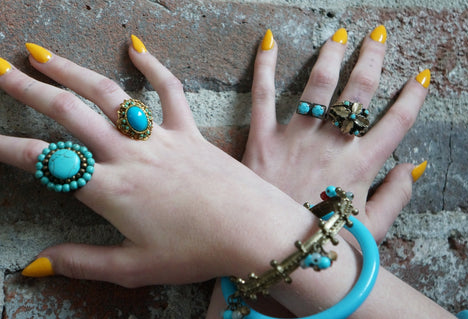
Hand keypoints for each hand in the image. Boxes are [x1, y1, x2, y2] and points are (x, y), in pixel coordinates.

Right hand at [0, 37, 317, 286]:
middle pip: (70, 114)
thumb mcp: (135, 268)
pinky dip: (153, 66)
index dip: (9, 149)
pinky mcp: (189, 132)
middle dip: (30, 90)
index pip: (48, 163)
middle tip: (1, 71)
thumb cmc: (197, 252)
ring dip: (73, 70)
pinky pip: (170, 91)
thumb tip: (36, 265)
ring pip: (109, 95)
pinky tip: (135, 47)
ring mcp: (161, 139)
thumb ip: (83, 264)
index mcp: (112, 190)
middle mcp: (131, 156)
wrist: (252, 230)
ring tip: (43, 54)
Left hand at [243, 25, 428, 242]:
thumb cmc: (322, 245)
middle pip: (359, 92)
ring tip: (340, 35)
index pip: (397, 122)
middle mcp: (331, 144)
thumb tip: (415, 166)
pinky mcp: (262, 140)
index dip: (413, 96)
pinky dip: (265, 66)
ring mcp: (296, 139)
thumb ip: (397, 197)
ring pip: (318, 85)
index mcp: (360, 165)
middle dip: (372, 60)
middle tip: (377, 38)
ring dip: (331, 55)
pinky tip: (268, 41)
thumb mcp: (371, 231)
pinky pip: (262, 95)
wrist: (273, 254)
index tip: (422, 77)